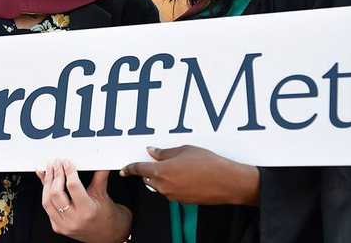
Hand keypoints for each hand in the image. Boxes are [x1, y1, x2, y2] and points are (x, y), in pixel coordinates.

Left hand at [37, 160, 131, 242]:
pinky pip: (47, 208)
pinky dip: (45, 194)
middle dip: (55, 175)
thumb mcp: (103, 194)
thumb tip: (99, 160)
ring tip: (49, 171)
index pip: (73, 187)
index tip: (67, 163)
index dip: (68, 171)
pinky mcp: (58, 227)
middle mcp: (74, 220)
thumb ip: (99, 175)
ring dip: (47, 183)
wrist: (108, 233)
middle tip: (56, 163)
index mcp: (87, 211)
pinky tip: (46, 183)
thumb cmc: (107, 215)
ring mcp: (64, 225)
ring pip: (47, 201)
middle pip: (56, 193)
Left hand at [120, 145, 258, 205]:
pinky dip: (173, 184)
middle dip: (149, 171)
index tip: (124, 169)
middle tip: (158, 161)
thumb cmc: (208, 163)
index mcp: (161, 171)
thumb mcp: (184, 150)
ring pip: (159, 186)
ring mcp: (173, 195)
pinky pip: (171, 191)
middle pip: (148, 179)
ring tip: (177, 166)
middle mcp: (164, 186)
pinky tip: (185, 175)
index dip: (129, 169)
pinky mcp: (182, 201)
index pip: (139, 170)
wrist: (227, 182)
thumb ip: (165, 152)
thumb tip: (152, 152)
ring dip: (162, 177)